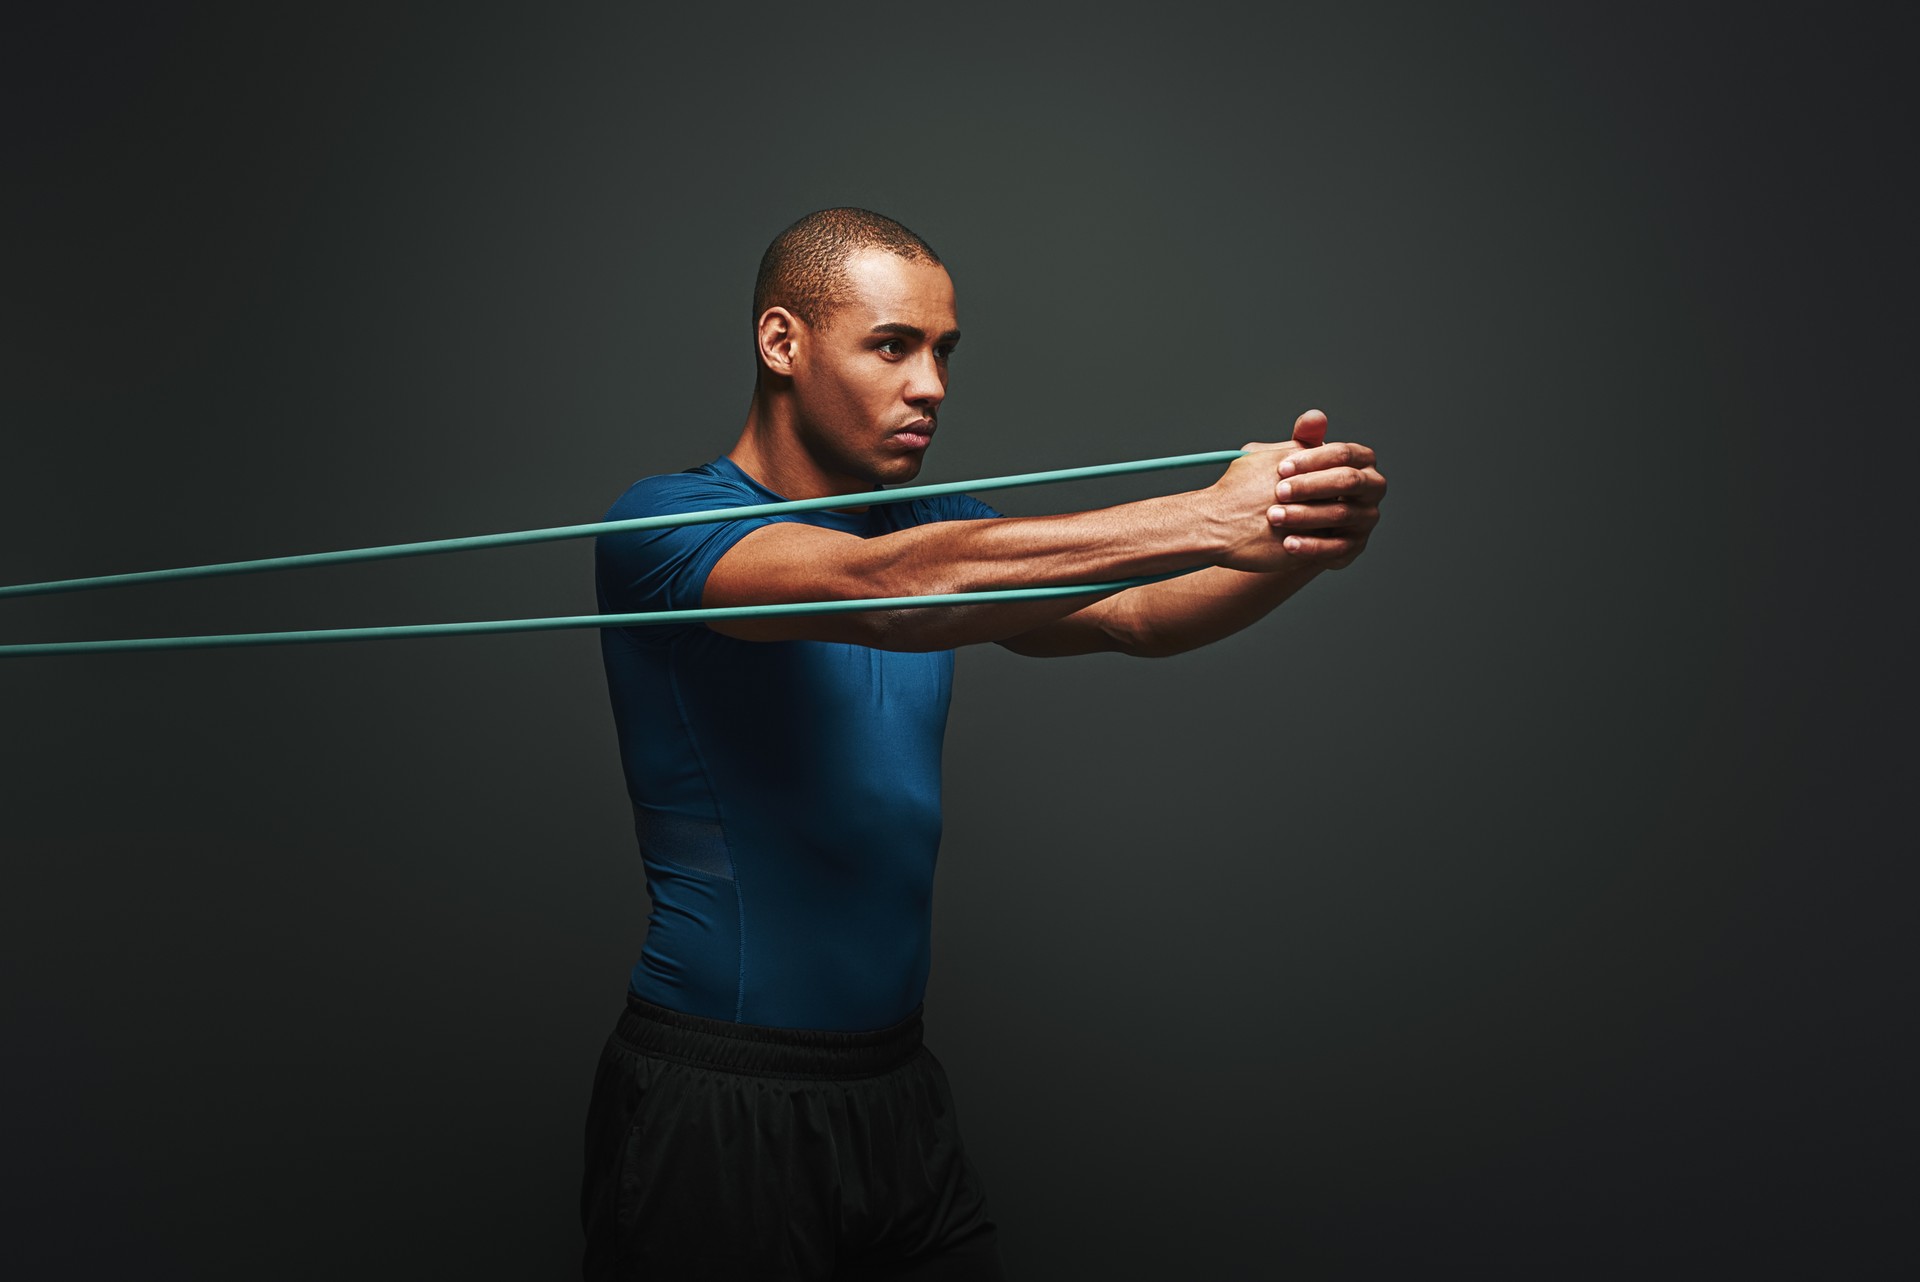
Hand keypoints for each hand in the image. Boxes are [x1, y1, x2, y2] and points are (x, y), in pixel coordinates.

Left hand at [1258, 409, 1384, 569]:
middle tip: (1278, 491)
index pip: (1343, 454)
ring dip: (1305, 516)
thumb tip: (1314, 417)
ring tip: (1274, 517)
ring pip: (1341, 515)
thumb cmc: (1300, 482)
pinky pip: (1337, 547)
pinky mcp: (1357, 545)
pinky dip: (1311, 546)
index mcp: (1362, 460)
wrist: (1297, 523)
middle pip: (1348, 481)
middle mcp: (1372, 487)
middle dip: (1311, 485)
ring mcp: (1367, 517)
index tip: (1281, 468)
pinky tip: (1287, 544)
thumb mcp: (1298, 460)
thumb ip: (1305, 438)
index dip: (1312, 459)